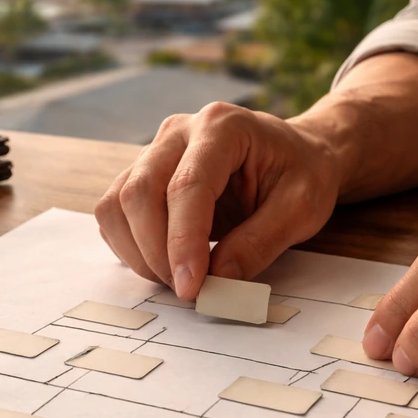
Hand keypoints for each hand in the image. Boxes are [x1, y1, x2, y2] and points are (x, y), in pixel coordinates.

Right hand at [94, 102, 342, 298]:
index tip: (190, 288)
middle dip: (156, 252)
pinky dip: (130, 247)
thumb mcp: (301, 209)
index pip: (186, 187)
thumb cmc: (302, 174)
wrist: (296, 154)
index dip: (183, 242)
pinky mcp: (142, 174)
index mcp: (222, 126)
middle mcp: (178, 132)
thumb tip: (218, 280)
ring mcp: (154, 151)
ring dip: (138, 253)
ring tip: (177, 278)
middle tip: (188, 291)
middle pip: (139, 193)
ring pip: (117, 205)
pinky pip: (115, 214)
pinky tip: (163, 263)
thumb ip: (260, 243)